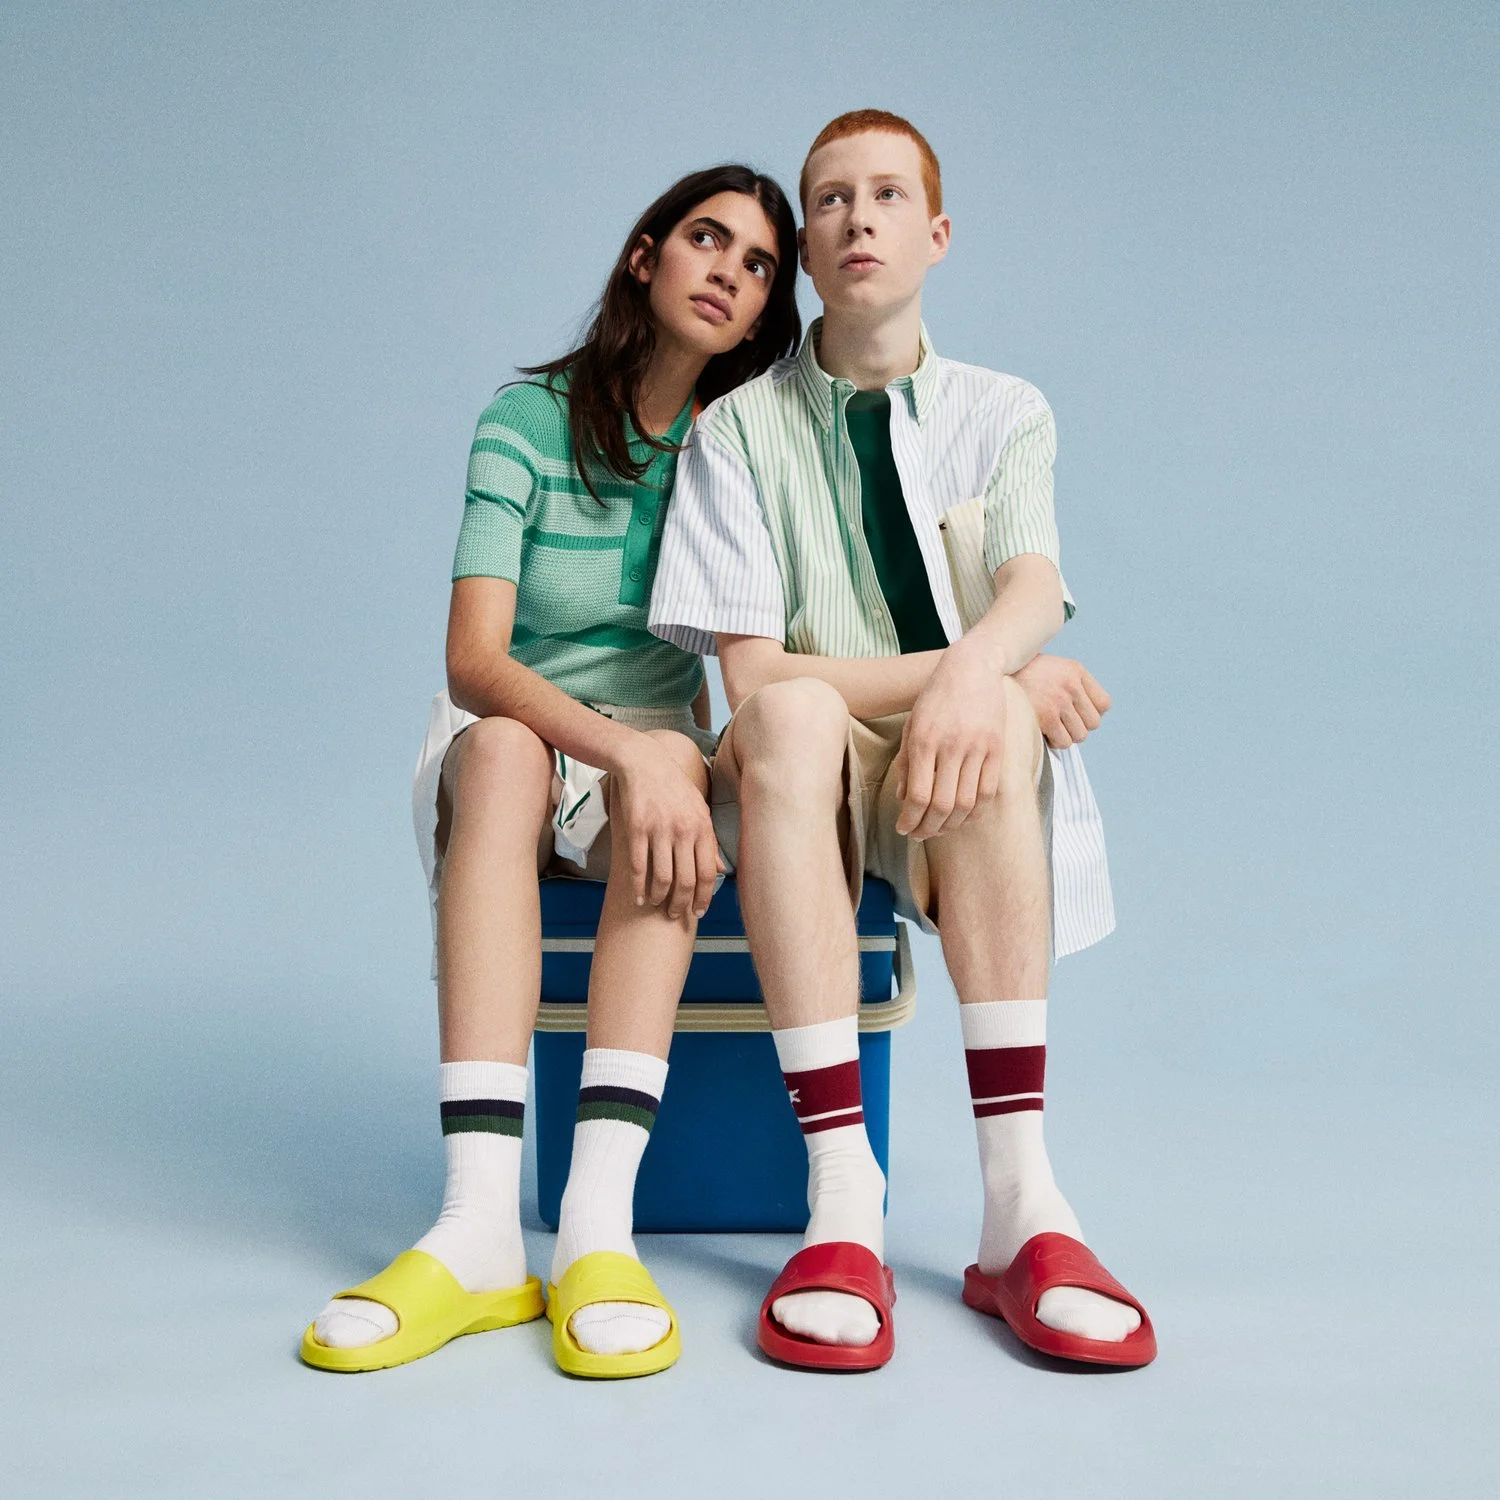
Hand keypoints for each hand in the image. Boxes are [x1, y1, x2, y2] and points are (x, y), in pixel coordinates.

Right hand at [610, 738, 719, 919]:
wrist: (644, 762)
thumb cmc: (674, 788)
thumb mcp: (699, 810)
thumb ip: (710, 840)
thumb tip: (721, 870)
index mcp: (702, 827)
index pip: (707, 873)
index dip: (703, 898)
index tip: (697, 913)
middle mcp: (683, 830)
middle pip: (686, 880)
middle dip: (681, 904)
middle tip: (675, 915)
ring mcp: (659, 829)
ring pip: (662, 877)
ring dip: (659, 898)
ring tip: (656, 904)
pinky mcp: (636, 827)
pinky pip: (638, 865)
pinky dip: (638, 887)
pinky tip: (639, 897)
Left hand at [896, 637, 1008, 840]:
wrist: (972, 667)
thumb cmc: (936, 698)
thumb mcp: (912, 725)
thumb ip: (906, 763)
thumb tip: (904, 801)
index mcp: (924, 741)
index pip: (917, 797)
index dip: (909, 820)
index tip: (903, 829)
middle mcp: (951, 746)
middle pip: (942, 806)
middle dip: (928, 829)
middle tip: (919, 835)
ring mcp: (977, 748)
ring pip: (966, 803)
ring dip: (951, 825)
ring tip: (939, 829)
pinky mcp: (997, 748)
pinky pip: (988, 791)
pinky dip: (975, 811)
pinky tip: (963, 817)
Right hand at [1013, 654, 1110, 747]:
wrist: (992, 674)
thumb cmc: (1022, 677)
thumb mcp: (1053, 669)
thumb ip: (1072, 686)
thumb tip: (1090, 720)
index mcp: (1076, 671)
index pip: (1104, 704)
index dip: (1091, 712)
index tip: (1076, 713)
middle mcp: (1071, 684)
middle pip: (1093, 723)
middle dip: (1078, 726)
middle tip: (1060, 722)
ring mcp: (1059, 700)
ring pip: (1079, 735)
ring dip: (1066, 736)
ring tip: (1050, 727)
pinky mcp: (1046, 717)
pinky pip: (1063, 742)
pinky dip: (1054, 742)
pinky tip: (1042, 731)